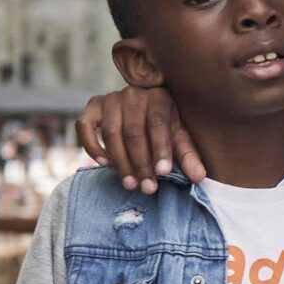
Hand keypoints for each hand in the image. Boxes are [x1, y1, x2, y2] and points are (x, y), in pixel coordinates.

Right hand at [75, 86, 202, 192]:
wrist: (142, 100)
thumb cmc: (163, 123)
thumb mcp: (178, 135)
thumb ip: (188, 155)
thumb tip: (198, 177)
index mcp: (158, 99)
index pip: (158, 125)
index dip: (160, 150)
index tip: (163, 173)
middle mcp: (133, 95)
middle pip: (134, 132)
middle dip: (141, 163)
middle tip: (147, 187)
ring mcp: (111, 99)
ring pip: (111, 132)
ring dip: (120, 161)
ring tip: (130, 183)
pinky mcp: (93, 106)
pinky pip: (85, 126)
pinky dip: (92, 145)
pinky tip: (103, 163)